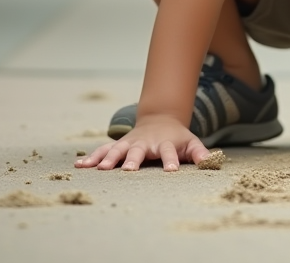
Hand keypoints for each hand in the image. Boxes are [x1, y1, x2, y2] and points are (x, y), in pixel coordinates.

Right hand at [74, 114, 209, 171]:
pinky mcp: (118, 145)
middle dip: (132, 159)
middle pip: (138, 150)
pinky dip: (91, 157)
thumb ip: (200, 153)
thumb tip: (210, 163)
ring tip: (99, 169)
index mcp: (164, 143)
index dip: (170, 160)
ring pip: (116, 149)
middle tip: (128, 170)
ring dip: (107, 158)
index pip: (169, 152)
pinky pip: (102, 150)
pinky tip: (79, 166)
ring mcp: (129, 143)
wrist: (160, 119)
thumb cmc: (177, 137)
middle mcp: (144, 143)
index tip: (171, 171)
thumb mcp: (192, 142)